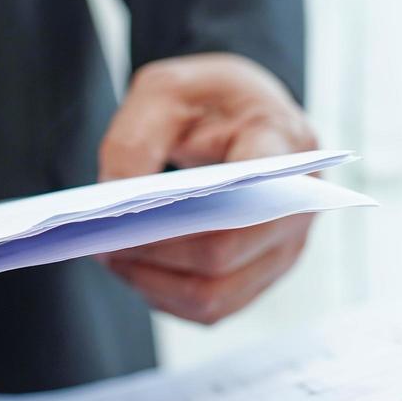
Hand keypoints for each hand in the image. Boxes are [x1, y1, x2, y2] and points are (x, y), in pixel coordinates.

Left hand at [96, 52, 318, 323]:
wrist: (235, 113)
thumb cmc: (204, 100)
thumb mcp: (161, 93)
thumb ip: (134, 142)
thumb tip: (114, 201)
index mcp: (284, 144)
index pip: (253, 196)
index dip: (192, 219)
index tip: (134, 216)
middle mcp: (298, 204)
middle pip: (221, 256)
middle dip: (154, 255)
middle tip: (102, 242)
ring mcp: (284, 247)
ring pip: (214, 295)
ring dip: (154, 284)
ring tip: (113, 257)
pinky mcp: (263, 274)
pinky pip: (212, 308)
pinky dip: (166, 297)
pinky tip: (136, 270)